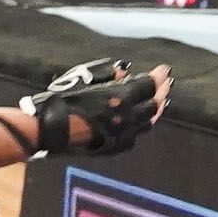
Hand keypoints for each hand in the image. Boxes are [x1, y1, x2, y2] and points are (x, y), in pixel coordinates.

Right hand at [24, 58, 169, 157]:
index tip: (164, 70)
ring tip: (161, 102)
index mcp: (121, 98)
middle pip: (153, 105)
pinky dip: (142, 125)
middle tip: (166, 84)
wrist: (51, 130)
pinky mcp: (115, 147)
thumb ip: (109, 74)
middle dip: (161, 93)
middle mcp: (127, 117)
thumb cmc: (64, 99)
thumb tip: (125, 71)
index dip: (158, 77)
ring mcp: (122, 135)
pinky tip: (142, 121)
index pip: (148, 86)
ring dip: (155, 110)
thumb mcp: (85, 79)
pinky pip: (135, 135)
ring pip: (147, 122)